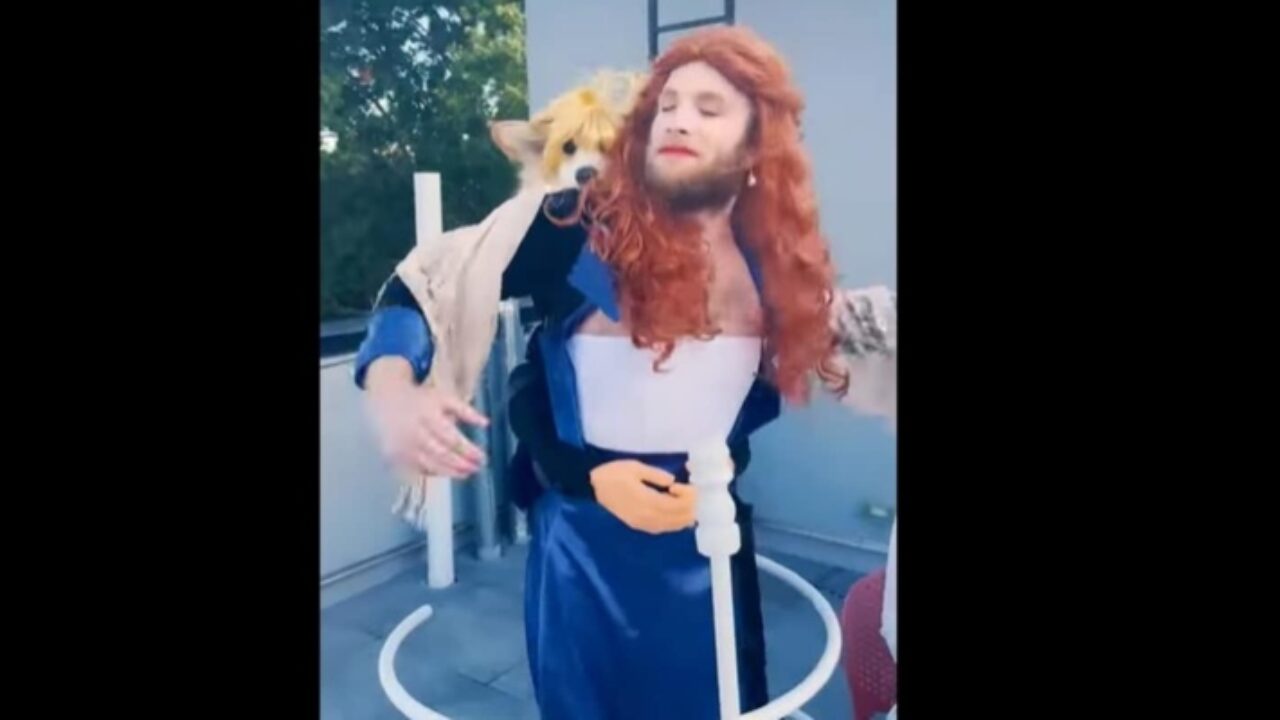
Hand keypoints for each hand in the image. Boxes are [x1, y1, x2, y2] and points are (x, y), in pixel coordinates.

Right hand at [365, 359, 488, 476]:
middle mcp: (413, 431)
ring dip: (450, 472)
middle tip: (477, 468)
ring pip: (429, 465)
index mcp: (427, 415)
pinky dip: (434, 472)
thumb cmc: (419, 400)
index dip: (468, 450)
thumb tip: (486, 423)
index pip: (451, 438)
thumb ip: (465, 410)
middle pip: (441, 454)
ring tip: (466, 473)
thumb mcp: (443, 398)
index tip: (482, 457)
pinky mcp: (394, 457)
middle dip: (461, 464)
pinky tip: (447, 472)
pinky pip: (417, 469)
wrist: (385, 401)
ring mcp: (402, 446)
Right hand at [589, 460, 697, 533]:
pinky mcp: (639, 525)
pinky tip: (677, 514)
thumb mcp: (635, 467)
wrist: (591, 487)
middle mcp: (647, 517)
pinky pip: (663, 528)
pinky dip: (674, 522)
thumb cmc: (613, 474)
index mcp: (647, 501)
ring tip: (686, 502)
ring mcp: (643, 524)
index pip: (677, 505)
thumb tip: (672, 481)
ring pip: (672, 526)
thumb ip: (656, 475)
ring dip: (684, 516)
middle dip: (690, 507)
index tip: (684, 484)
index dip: (688, 497)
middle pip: (678, 519)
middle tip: (689, 492)